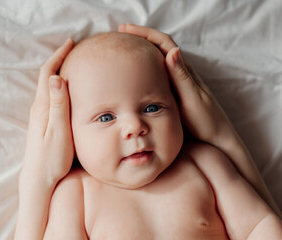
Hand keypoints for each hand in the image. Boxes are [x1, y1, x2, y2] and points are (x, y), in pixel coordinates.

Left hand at [22, 38, 74, 184]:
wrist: (38, 178)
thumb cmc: (51, 158)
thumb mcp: (59, 132)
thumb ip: (58, 105)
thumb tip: (55, 77)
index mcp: (43, 107)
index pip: (48, 73)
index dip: (58, 56)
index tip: (71, 43)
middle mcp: (39, 107)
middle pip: (47, 76)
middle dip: (59, 59)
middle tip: (75, 49)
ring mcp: (40, 114)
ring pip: (49, 85)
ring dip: (59, 71)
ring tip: (73, 63)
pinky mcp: (43, 121)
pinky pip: (51, 95)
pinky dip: (59, 84)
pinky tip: (68, 88)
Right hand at [118, 24, 233, 144]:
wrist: (215, 138)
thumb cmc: (205, 120)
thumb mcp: (192, 98)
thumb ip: (182, 76)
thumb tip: (173, 50)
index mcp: (184, 70)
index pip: (163, 42)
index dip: (144, 32)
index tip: (124, 29)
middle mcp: (180, 72)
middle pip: (158, 46)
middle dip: (139, 37)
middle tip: (120, 34)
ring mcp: (177, 81)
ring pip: (157, 58)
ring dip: (141, 50)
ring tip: (124, 49)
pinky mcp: (174, 92)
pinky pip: (156, 73)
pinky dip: (144, 67)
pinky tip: (135, 73)